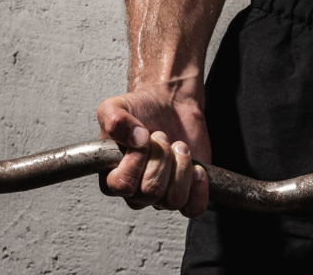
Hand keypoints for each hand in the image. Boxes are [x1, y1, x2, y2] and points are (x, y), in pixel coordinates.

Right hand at [96, 85, 210, 216]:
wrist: (168, 104)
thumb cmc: (139, 109)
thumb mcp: (115, 107)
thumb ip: (115, 121)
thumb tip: (136, 138)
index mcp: (113, 177)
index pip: (123, 186)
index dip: (137, 160)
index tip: (144, 137)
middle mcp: (137, 192)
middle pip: (152, 192)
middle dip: (162, 158)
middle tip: (162, 136)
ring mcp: (162, 193)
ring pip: (173, 200)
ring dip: (181, 168)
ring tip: (179, 147)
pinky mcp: (186, 192)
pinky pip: (193, 208)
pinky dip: (199, 190)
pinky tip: (197, 168)